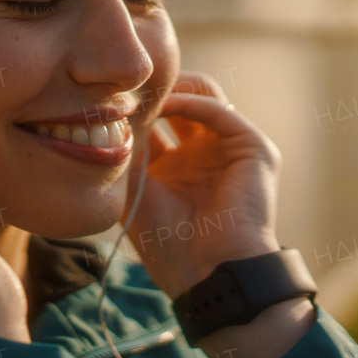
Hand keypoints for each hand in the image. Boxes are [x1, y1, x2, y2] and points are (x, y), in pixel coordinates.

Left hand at [122, 72, 282, 299]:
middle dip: (153, 90)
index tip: (105, 98)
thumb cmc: (170, 244)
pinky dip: (190, 101)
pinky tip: (164, 105)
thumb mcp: (135, 192)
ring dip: (172, 87)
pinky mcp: (252, 147)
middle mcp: (204, 153)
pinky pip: (219, 109)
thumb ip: (126, 152)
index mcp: (178, 167)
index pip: (156, 121)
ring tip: (144, 90)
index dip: (134, 107)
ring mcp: (229, 148)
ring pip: (204, 94)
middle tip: (125, 84)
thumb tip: (105, 115)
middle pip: (180, 100)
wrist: (210, 273)